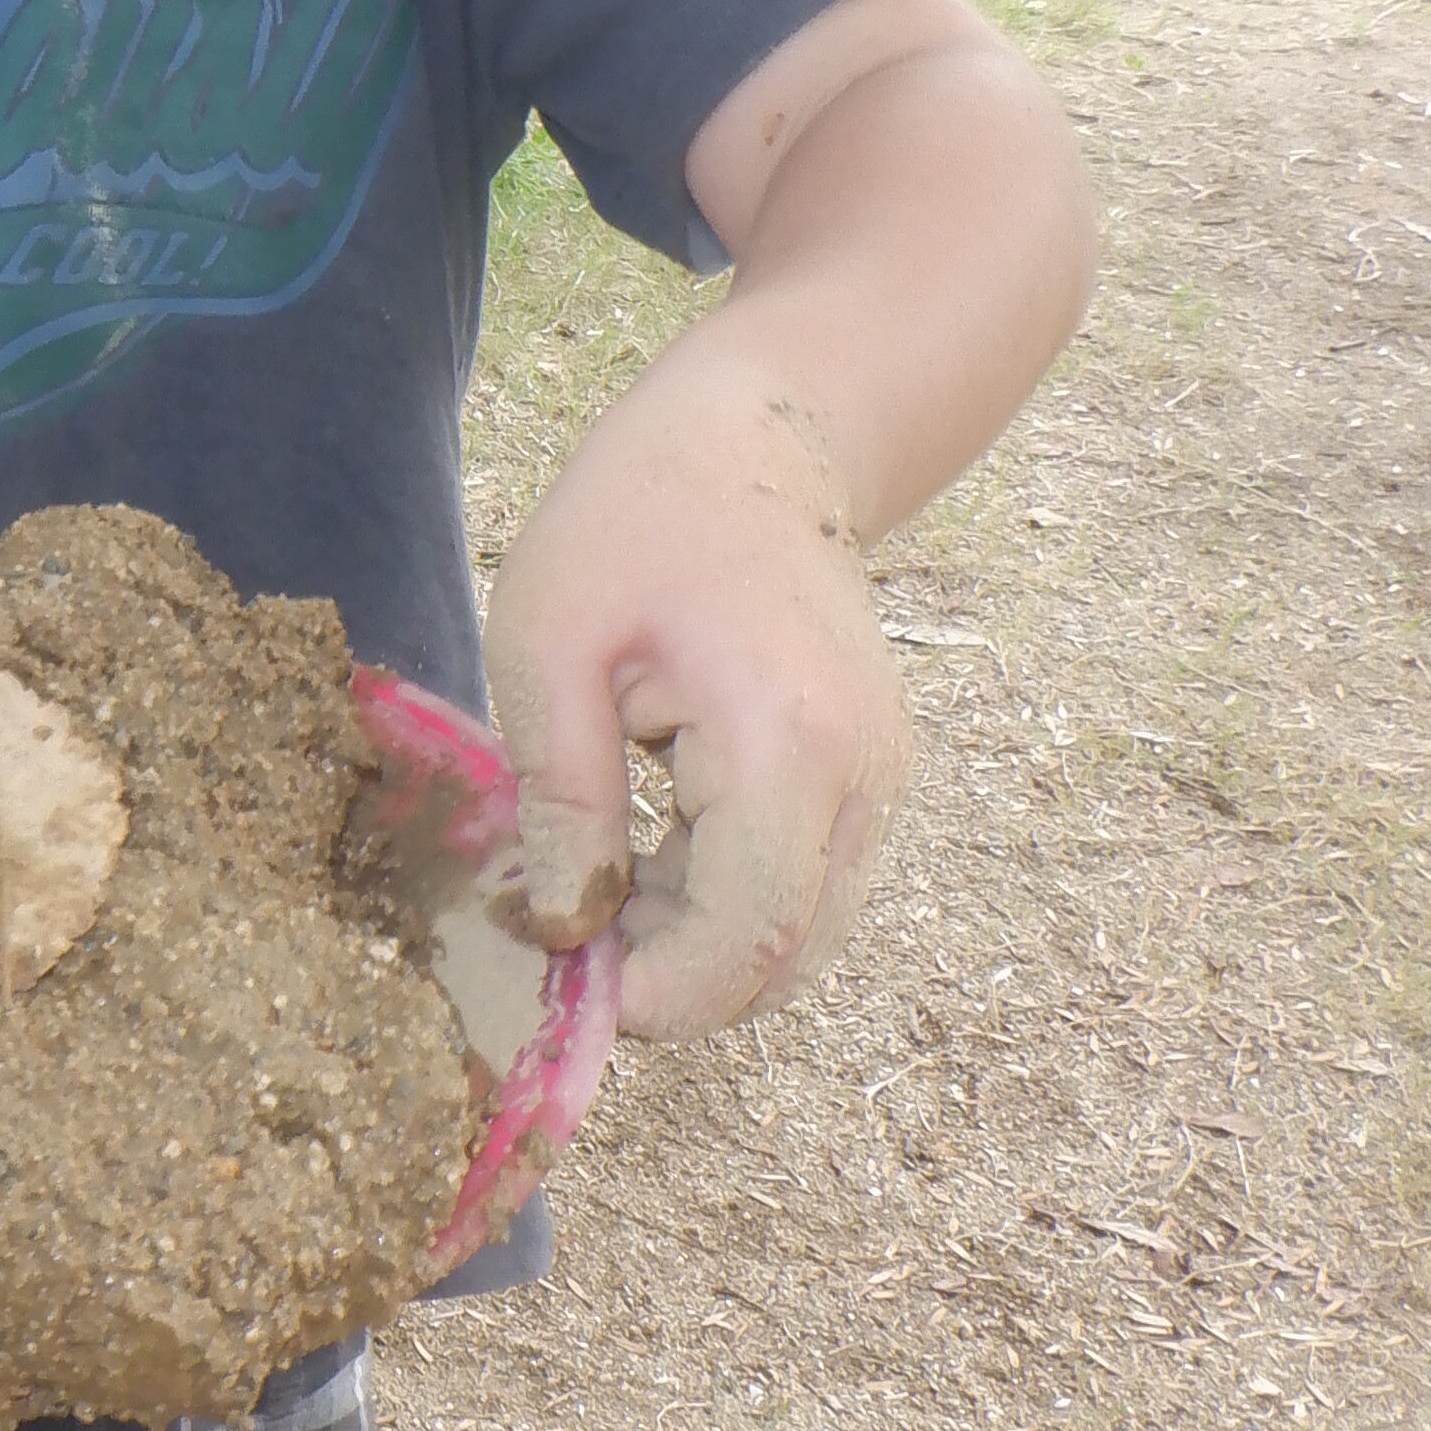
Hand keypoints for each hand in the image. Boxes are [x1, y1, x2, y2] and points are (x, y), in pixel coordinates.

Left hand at [482, 339, 908, 1041]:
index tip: (563, 976)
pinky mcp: (872, 780)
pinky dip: (726, 899)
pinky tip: (649, 838)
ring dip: (696, 939)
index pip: (745, 944)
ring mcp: (882, 783)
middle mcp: (864, 780)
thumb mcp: (549, 646)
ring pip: (797, 939)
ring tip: (599, 865)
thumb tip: (563, 932)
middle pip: (780, 962)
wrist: (762, 435)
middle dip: (670, 975)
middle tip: (562, 921)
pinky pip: (804, 888)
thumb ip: (560, 801)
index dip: (655, 994)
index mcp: (788, 746)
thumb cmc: (637, 517)